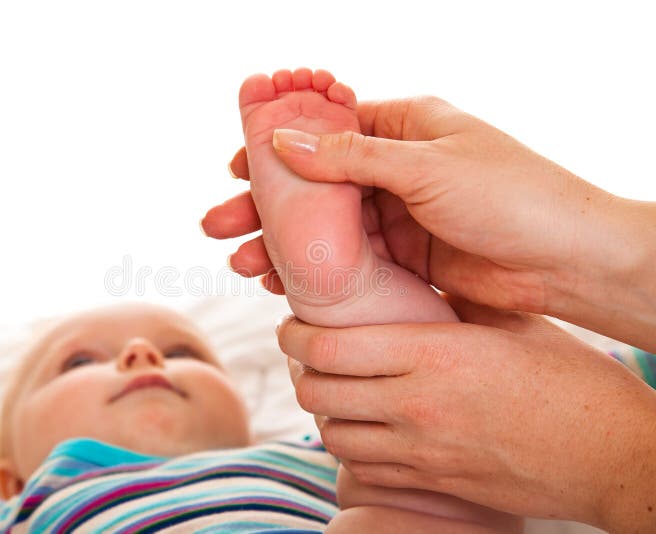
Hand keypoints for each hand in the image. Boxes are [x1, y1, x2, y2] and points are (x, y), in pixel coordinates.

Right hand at [202, 97, 655, 350]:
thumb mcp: (425, 166)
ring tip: (242, 263)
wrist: (566, 261)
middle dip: (264, 205)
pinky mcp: (403, 255)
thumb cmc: (511, 195)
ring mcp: (397, 214)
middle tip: (218, 226)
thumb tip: (284, 141)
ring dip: (280, 242)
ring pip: (324, 226)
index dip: (277, 150)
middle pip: (314, 184)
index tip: (236, 169)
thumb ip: (351, 158)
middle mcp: (396, 168)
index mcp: (404, 128)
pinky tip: (280, 282)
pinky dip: (313, 269)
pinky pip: (346, 259)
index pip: (325, 133)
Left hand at [277, 296, 655, 531]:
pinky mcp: (433, 483)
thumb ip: (455, 303)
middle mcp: (416, 406)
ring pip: (333, 434)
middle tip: (307, 353)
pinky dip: (351, 445)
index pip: (329, 347)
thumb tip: (415, 281)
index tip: (292, 324)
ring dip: (323, 409)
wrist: (612, 455)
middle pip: (318, 391)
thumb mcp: (511, 324)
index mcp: (433, 354)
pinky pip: (365, 469)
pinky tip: (365, 425)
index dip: (295, 334)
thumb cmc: (573, 382)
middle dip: (299, 370)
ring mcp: (422, 452)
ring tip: (334, 389)